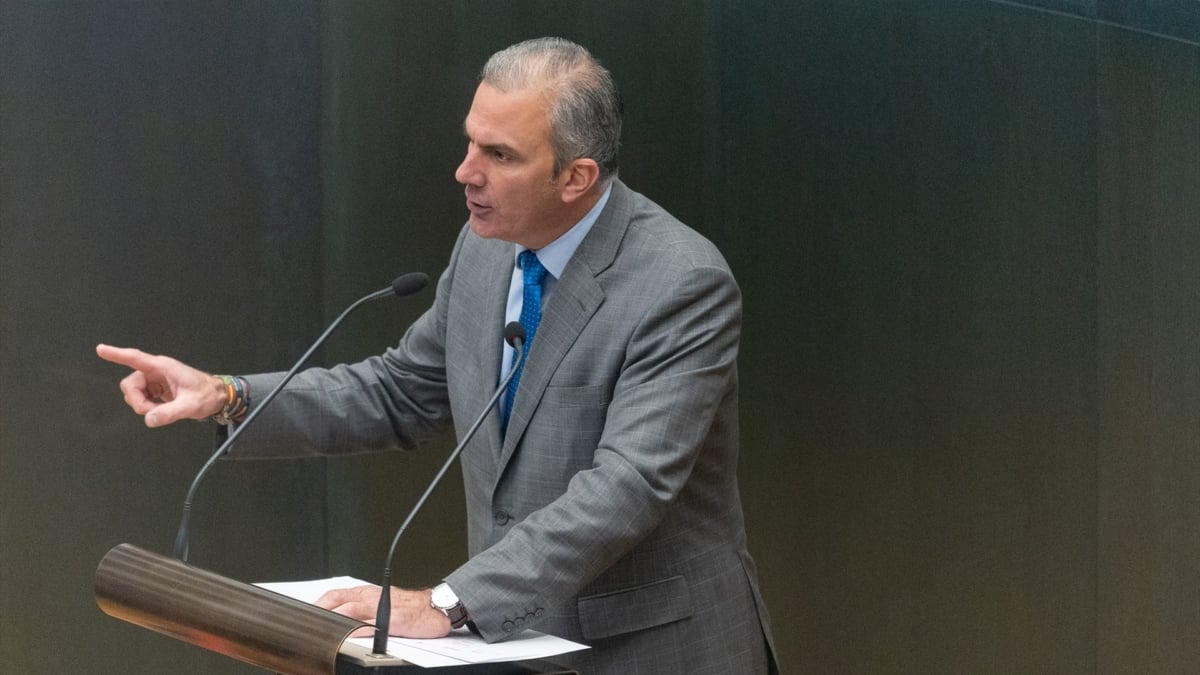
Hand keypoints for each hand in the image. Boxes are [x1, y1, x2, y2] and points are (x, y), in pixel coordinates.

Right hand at [95, 344, 226, 427]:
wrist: (217, 397)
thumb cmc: (206, 395)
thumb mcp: (190, 405)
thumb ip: (170, 413)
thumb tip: (149, 419)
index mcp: (163, 367)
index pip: (135, 358)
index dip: (117, 354)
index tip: (100, 349)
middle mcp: (156, 371)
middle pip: (130, 384)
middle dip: (137, 400)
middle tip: (152, 411)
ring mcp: (155, 380)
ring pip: (134, 393)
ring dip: (143, 405)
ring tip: (162, 410)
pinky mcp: (156, 388)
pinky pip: (141, 397)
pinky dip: (147, 406)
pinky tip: (161, 409)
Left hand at [315, 584, 451, 638]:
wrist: (435, 608)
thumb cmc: (411, 608)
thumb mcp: (382, 603)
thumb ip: (363, 609)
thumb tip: (342, 620)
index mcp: (366, 593)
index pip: (335, 595)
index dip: (318, 604)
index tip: (305, 615)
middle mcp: (370, 597)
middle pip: (337, 603)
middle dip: (320, 613)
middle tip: (306, 626)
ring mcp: (379, 608)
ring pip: (349, 612)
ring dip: (333, 621)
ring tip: (320, 632)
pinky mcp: (390, 621)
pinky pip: (367, 626)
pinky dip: (354, 631)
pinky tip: (345, 638)